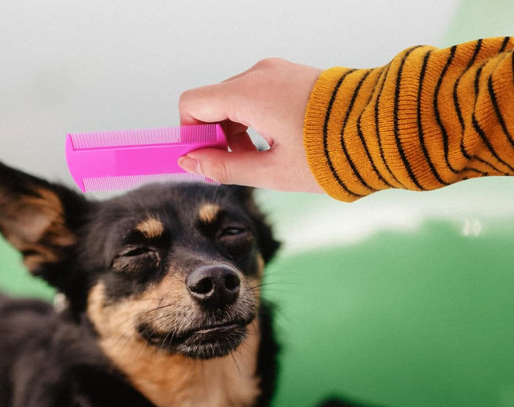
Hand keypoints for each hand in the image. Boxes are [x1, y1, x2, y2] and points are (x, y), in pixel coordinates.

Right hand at [178, 58, 324, 192]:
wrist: (380, 129)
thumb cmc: (331, 154)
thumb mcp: (271, 172)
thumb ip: (224, 168)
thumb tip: (191, 163)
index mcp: (251, 94)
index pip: (193, 104)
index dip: (189, 134)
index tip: (200, 160)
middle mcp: (260, 74)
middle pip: (213, 103)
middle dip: (215, 137)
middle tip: (235, 167)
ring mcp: (277, 72)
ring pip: (235, 101)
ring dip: (235, 132)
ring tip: (260, 160)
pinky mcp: (291, 76)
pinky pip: (256, 96)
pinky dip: (254, 121)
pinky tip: (274, 144)